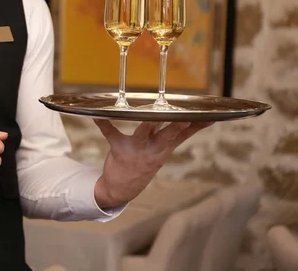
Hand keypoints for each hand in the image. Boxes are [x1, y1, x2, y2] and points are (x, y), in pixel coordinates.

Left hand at [93, 120, 213, 207]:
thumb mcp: (164, 152)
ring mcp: (137, 150)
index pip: (183, 135)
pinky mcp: (120, 149)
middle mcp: (153, 149)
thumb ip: (176, 135)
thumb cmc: (146, 163)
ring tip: (151, 115)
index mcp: (165, 148)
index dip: (196, 127)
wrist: (122, 188)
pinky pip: (111, 134)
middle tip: (184, 118)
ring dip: (148, 126)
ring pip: (143, 134)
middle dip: (176, 127)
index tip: (207, 116)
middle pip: (167, 136)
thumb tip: (196, 119)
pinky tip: (98, 117)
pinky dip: (104, 124)